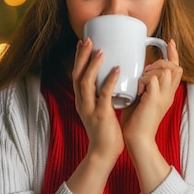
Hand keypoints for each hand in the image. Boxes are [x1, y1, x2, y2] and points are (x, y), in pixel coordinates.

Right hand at [67, 37, 124, 193]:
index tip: (82, 42)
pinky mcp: (101, 115)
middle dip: (82, 56)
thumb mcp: (99, 109)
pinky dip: (110, 80)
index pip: (76, 75)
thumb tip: (112, 79)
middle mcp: (81, 102)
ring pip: (86, 82)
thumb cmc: (105, 131)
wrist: (103, 153)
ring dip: (93, 65)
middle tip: (87, 39)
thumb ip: (101, 96)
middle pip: (77, 75)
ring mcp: (90, 108)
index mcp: (81, 100)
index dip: (78, 58)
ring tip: (100, 50)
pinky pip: (104, 94)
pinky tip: (117, 69)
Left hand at [121, 39, 182, 144]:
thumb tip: (136, 71)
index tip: (170, 42)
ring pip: (167, 70)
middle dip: (162, 61)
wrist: (137, 139)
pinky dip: (144, 80)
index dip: (174, 54)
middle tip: (146, 70)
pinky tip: (137, 90)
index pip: (176, 69)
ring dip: (152, 71)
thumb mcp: (141, 98)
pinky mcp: (155, 100)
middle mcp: (169, 94)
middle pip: (176, 67)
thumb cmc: (136, 121)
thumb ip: (143, 85)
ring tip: (141, 82)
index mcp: (167, 93)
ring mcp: (164, 96)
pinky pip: (154, 79)